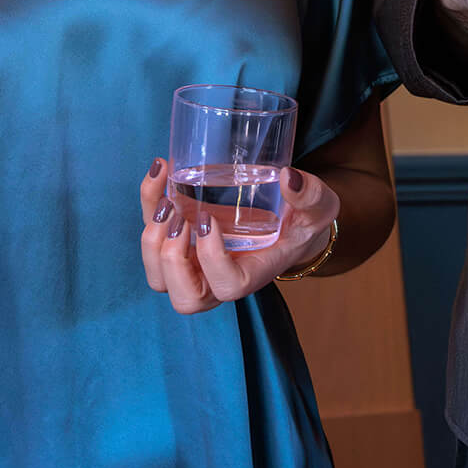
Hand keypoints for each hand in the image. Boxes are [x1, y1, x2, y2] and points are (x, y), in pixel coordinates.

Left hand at [139, 158, 338, 314]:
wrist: (288, 218)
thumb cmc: (304, 220)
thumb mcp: (319, 206)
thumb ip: (311, 195)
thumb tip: (289, 178)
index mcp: (253, 273)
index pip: (227, 287)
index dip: (211, 260)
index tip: (208, 220)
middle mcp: (219, 277)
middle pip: (183, 297)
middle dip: (171, 259)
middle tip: (179, 217)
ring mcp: (197, 264)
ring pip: (158, 277)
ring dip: (152, 240)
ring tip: (166, 199)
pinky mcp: (183, 241)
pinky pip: (153, 235)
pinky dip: (149, 204)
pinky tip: (160, 170)